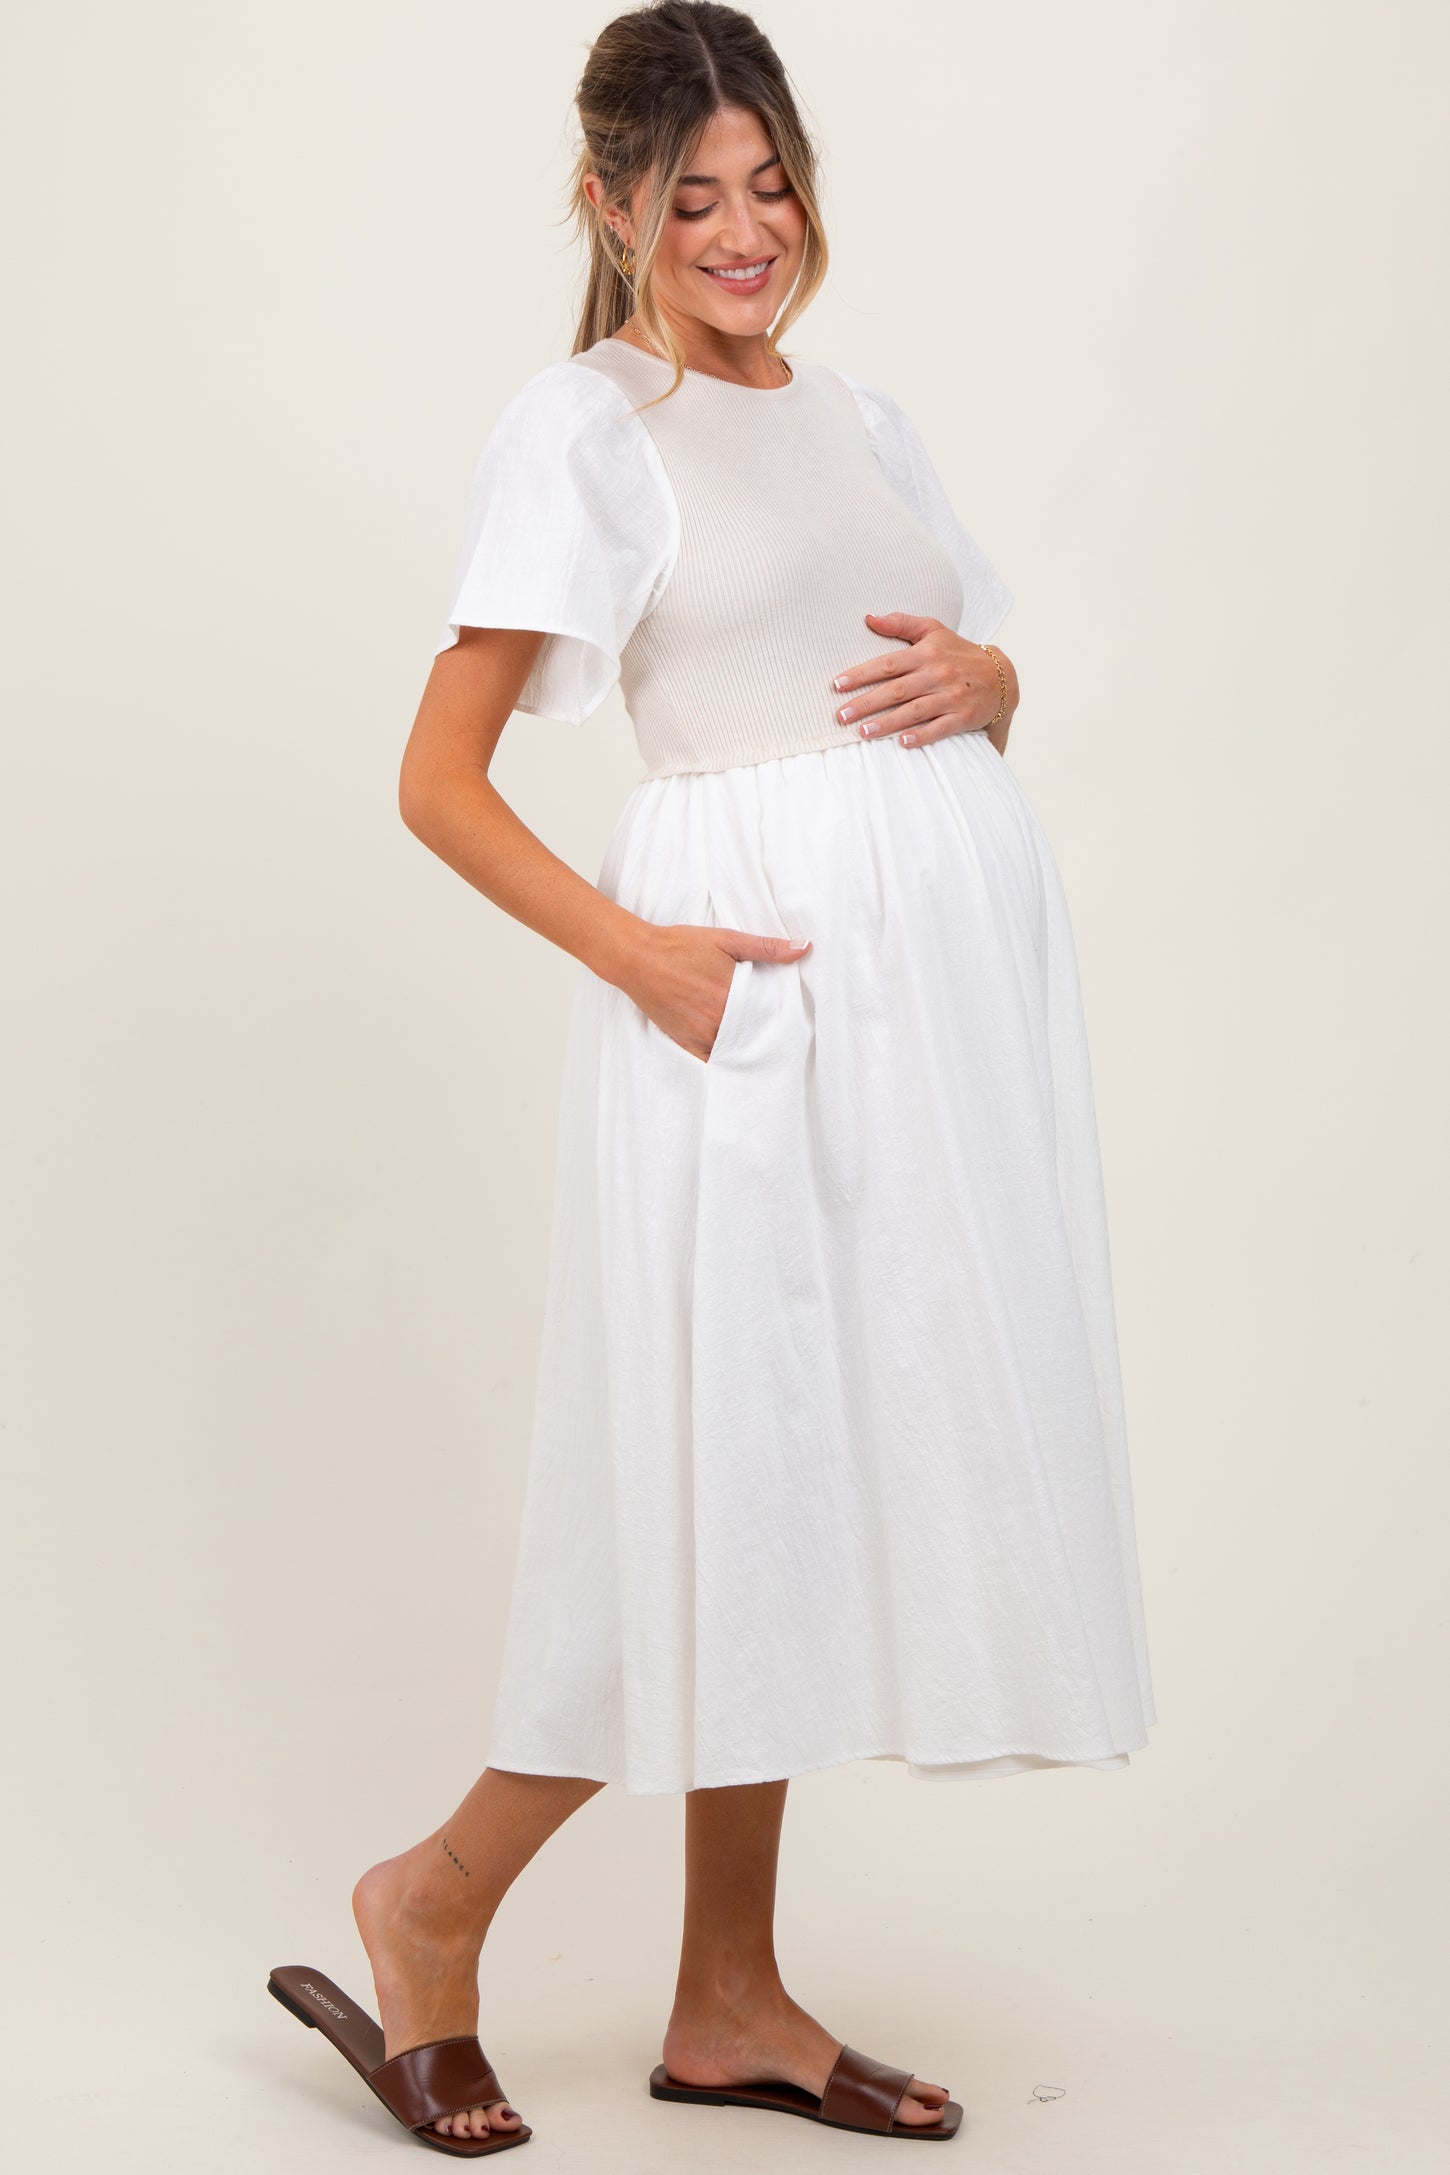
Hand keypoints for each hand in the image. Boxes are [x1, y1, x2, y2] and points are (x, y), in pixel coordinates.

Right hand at [623, 923, 811, 1062]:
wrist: (637, 958)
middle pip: (755, 1032)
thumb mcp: (725, 939)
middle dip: (765, 1029)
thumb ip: (766, 947)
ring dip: (747, 1043)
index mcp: (732, 993)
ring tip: (756, 1037)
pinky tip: (734, 1049)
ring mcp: (701, 1034)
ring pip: (736, 1048)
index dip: (780, 1013)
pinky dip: (725, 1055)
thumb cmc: (680, 945)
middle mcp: (718, 1018)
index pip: (770, 1012)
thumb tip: (803, 949)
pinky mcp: (686, 1042)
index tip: (788, 1013)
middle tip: (776, 1027)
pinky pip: (714, 1058)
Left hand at [831, 612, 1017, 751]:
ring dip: (887, 723)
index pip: (887, 664)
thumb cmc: (959, 653)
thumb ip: (901, 623)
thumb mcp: (934, 630)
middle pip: (896, 690)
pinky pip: (939, 728)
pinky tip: (901, 743)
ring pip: (914, 711)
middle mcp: (937, 674)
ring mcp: (951, 696)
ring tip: (863, 732)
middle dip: (866, 703)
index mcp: (926, 653)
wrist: (1000, 678)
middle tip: (841, 715)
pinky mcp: (962, 717)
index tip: (837, 685)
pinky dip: (921, 736)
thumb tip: (869, 618)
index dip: (861, 674)